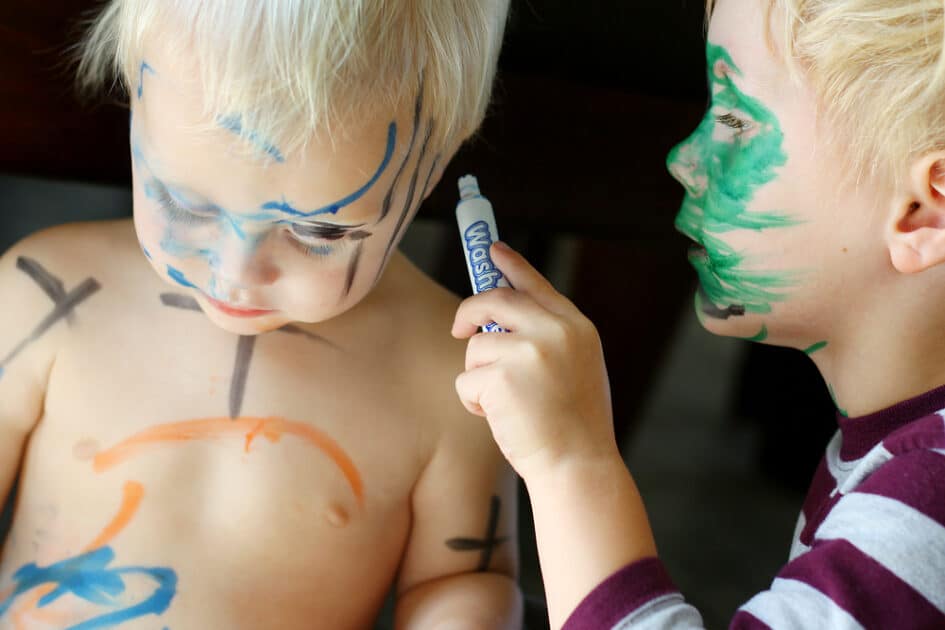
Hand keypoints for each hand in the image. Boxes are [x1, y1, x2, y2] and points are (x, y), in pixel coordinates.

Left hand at [452, 241, 618, 480]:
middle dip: (469, 313)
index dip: (511, 265)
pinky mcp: (501, 378)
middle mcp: (554, 331)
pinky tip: (500, 418)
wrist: (579, 467)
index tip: (491, 248)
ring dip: (478, 376)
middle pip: (493, 300)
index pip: (536, 284)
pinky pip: (466, 380)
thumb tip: (499, 322)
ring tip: (505, 404)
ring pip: (476, 347)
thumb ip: (550, 338)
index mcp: (576, 327)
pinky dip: (473, 401)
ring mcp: (528, 352)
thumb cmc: (575, 426)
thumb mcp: (578, 368)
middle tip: (460, 329)